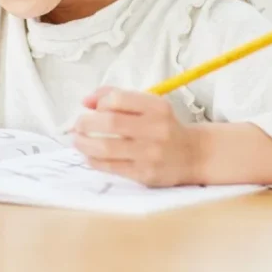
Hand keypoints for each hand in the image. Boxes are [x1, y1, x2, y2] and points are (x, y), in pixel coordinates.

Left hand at [72, 87, 203, 187]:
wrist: (194, 154)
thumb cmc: (164, 125)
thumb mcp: (148, 104)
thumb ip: (116, 96)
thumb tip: (85, 101)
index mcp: (156, 107)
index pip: (119, 99)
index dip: (100, 102)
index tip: (94, 109)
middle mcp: (156, 129)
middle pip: (111, 122)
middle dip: (86, 123)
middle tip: (78, 126)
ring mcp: (150, 153)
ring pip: (107, 148)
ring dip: (84, 144)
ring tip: (77, 141)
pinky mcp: (145, 174)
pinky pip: (112, 167)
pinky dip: (94, 160)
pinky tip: (89, 156)